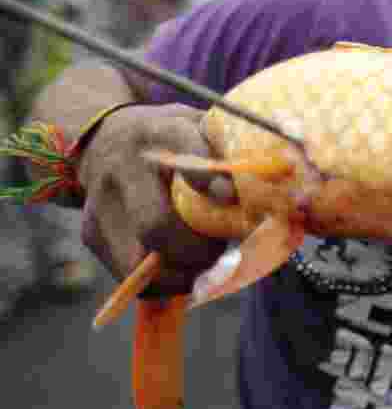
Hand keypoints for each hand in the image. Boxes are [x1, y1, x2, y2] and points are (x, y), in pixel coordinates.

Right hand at [76, 104, 234, 295]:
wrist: (104, 139)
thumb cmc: (171, 138)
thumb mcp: (199, 126)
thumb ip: (230, 149)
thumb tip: (283, 179)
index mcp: (160, 131)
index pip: (183, 156)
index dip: (208, 182)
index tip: (233, 200)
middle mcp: (125, 167)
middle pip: (159, 226)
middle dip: (200, 250)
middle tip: (222, 250)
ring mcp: (102, 203)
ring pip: (142, 261)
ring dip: (183, 273)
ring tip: (205, 263)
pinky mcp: (92, 233)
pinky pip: (131, 275)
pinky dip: (164, 282)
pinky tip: (182, 268)